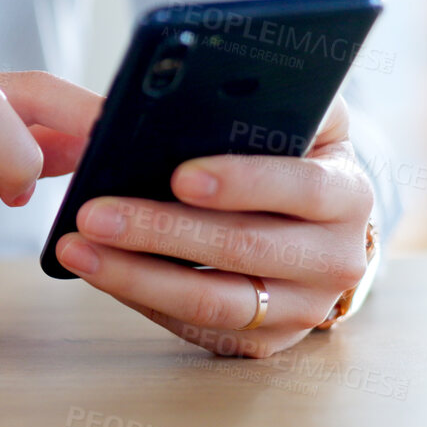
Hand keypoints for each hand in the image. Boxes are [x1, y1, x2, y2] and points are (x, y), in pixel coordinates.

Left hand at [53, 96, 372, 357]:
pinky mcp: (267, 343)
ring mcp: (304, 310)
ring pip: (213, 302)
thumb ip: (273, 94)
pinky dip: (142, 299)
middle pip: (244, 249)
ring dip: (136, 276)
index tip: (179, 176)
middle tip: (94, 212)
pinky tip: (99, 271)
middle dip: (161, 231)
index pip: (300, 187)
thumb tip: (204, 84)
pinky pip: (197, 329)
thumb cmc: (297, 154)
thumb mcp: (304, 115)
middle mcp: (338, 260)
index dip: (241, 182)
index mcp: (349, 194)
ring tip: (77, 249)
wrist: (324, 226)